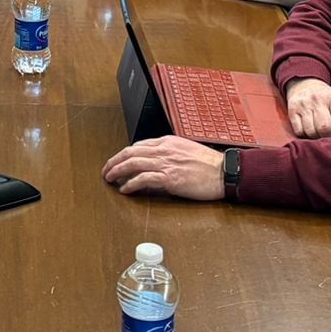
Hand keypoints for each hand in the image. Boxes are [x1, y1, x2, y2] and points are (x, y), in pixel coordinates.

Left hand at [101, 137, 227, 201]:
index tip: (118, 161)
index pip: (139, 145)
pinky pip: (143, 179)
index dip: (125, 154)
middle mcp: (164, 150)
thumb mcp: (187, 151)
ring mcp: (166, 163)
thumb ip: (170, 153)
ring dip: (117, 171)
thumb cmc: (209, 165)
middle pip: (130, 152)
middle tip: (106, 170)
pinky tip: (125, 189)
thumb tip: (157, 162)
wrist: (224, 172)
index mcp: (168, 142)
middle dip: (114, 161)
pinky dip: (130, 184)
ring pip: (133, 163)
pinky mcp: (169, 178)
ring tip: (109, 178)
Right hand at [285, 77, 330, 138]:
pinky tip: (309, 130)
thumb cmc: (328, 102)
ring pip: (311, 131)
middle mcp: (318, 99)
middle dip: (329, 138)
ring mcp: (304, 104)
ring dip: (316, 138)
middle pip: (325, 128)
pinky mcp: (292, 110)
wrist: (305, 85)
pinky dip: (305, 135)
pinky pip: (299, 131)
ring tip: (319, 134)